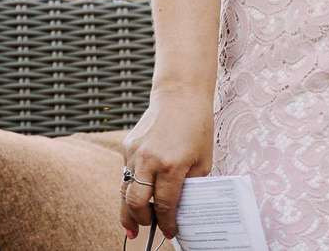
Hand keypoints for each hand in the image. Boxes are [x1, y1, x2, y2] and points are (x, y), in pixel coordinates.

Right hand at [120, 84, 212, 241]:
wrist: (180, 95)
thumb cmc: (196, 127)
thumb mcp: (203, 161)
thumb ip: (191, 186)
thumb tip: (182, 209)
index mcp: (172, 166)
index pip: (165, 205)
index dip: (166, 223)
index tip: (170, 232)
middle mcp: (149, 160)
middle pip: (136, 203)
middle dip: (141, 221)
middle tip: (146, 230)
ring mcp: (135, 153)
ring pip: (125, 191)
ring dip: (128, 211)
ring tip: (131, 227)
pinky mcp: (128, 146)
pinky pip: (126, 173)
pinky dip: (131, 187)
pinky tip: (138, 193)